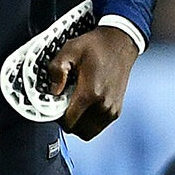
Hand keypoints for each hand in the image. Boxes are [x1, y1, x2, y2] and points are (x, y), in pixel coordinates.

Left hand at [49, 25, 139, 140]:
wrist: (120, 42)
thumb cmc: (95, 46)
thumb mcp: (70, 50)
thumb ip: (57, 70)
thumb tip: (53, 92)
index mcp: (90, 93)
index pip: (68, 122)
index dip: (57, 116)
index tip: (56, 103)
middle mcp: (103, 106)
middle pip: (76, 130)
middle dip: (67, 120)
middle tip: (64, 103)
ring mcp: (111, 110)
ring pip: (88, 131)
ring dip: (78, 122)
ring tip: (75, 104)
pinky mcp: (116, 110)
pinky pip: (98, 126)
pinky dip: (89, 121)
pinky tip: (86, 105)